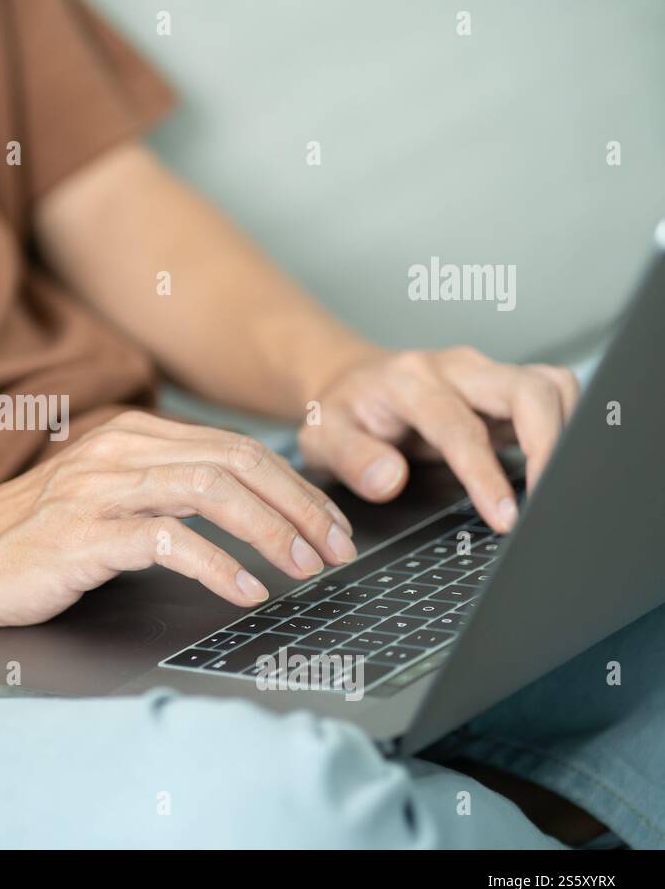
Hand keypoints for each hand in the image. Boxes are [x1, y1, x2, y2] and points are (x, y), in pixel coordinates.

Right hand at [0, 411, 356, 626]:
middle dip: (299, 507)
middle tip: (336, 550)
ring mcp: (99, 490)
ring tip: (305, 568)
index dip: (295, 487)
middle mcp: (120, 452)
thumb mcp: (109, 496)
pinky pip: (167, 542)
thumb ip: (166, 488)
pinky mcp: (82, 535)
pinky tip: (244, 590)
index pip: (237, 448)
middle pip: (236, 462)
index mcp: (132, 436)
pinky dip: (217, 565)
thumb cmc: (36, 535)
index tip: (330, 526)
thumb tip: (248, 507)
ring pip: (211, 491)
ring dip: (271, 531)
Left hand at [297, 346, 579, 534]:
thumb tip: (390, 480)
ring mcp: (486, 377)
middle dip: (550, 444)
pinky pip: (552, 397)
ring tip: (560, 489)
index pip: (460, 427)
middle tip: (551, 502)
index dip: (486, 474)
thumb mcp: (321, 437)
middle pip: (528, 389)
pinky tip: (557, 470)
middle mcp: (456, 370)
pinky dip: (567, 428)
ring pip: (551, 385)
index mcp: (410, 382)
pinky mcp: (504, 390)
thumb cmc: (339, 413)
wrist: (348, 384)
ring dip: (568, 432)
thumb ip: (350, 457)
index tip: (505, 517)